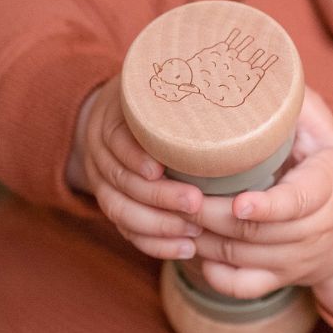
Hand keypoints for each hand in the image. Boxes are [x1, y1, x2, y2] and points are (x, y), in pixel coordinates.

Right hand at [67, 77, 204, 259]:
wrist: (115, 121)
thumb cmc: (152, 105)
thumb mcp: (156, 90)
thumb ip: (181, 92)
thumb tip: (232, 83)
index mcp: (110, 121)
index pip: (116, 141)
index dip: (134, 156)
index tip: (159, 168)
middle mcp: (100, 154)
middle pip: (120, 181)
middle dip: (158, 197)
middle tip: (196, 203)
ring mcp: (103, 184)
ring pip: (121, 211)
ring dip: (159, 226)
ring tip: (195, 231)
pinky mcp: (115, 206)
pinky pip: (128, 231)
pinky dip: (155, 244)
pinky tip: (185, 249)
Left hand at [190, 88, 332, 323]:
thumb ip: (304, 109)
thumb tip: (270, 73)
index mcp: (328, 190)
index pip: (297, 204)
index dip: (266, 206)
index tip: (238, 201)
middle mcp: (314, 231)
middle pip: (255, 232)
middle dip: (210, 216)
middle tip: (176, 194)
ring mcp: (296, 260)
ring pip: (242, 258)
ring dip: (202, 239)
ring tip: (170, 213)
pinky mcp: (280, 280)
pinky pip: (243, 287)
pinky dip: (215, 274)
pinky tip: (191, 251)